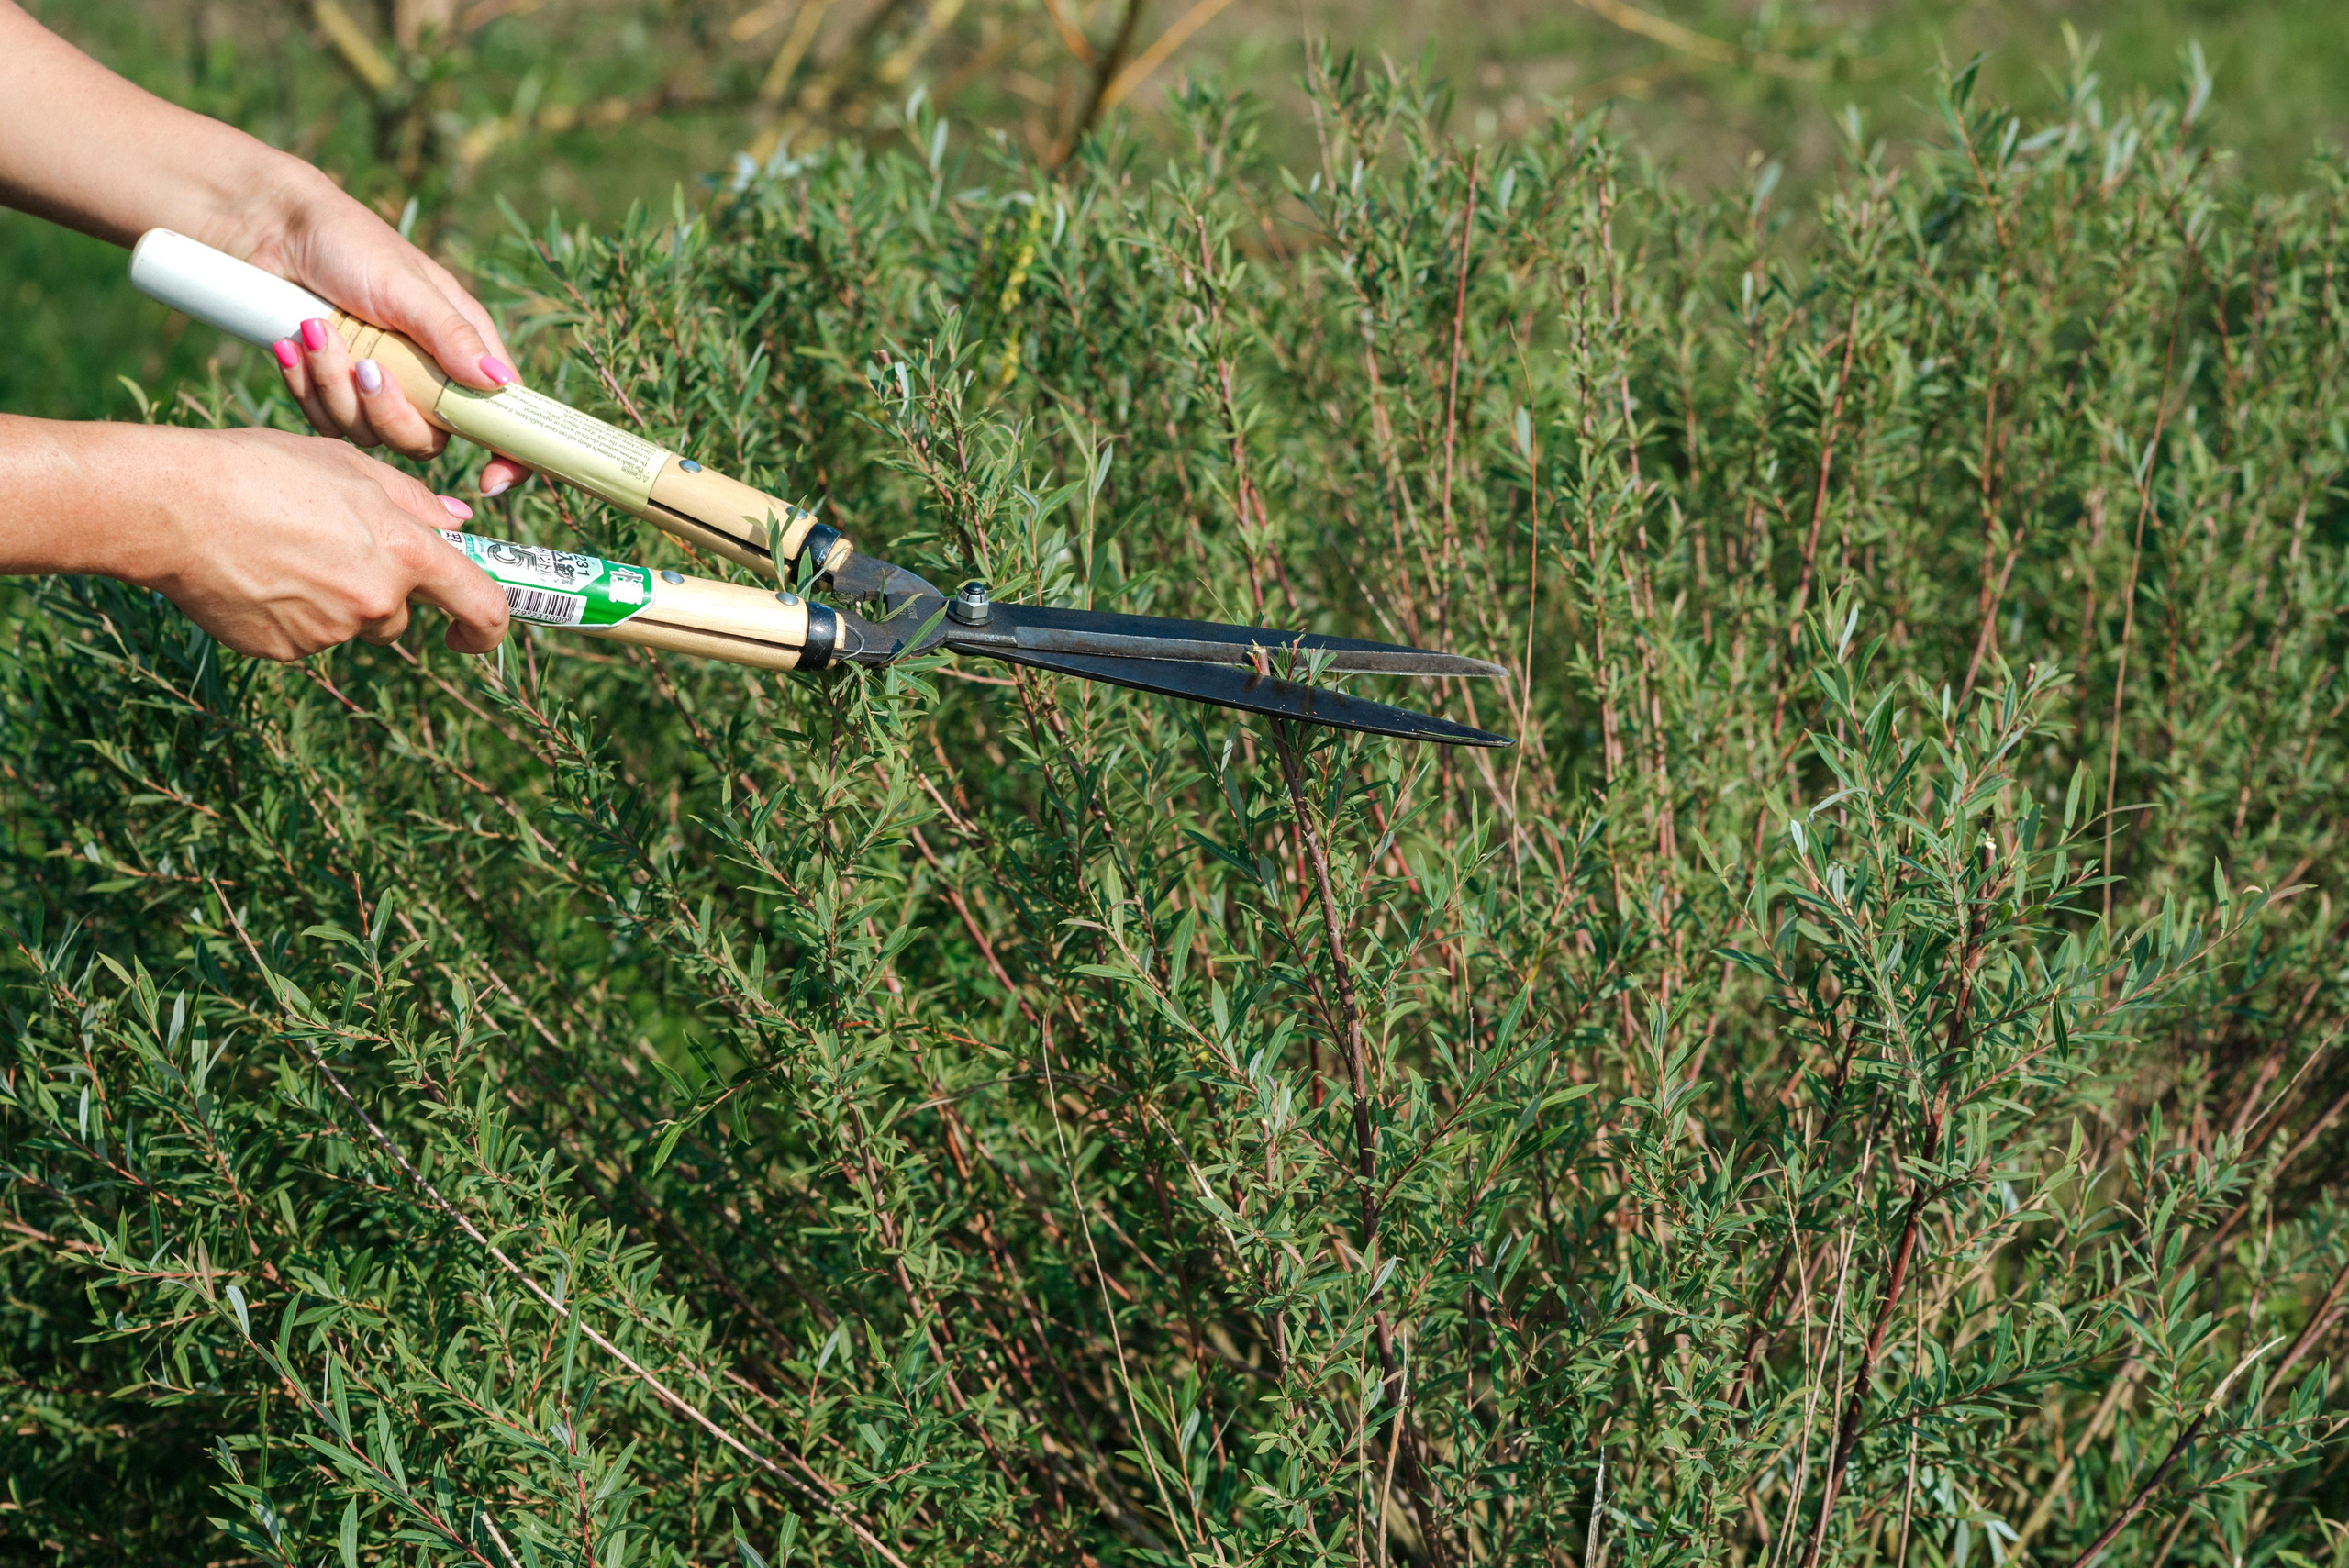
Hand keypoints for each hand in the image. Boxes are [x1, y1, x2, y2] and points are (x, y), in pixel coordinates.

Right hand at [126, 425, 511, 661]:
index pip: (481, 604)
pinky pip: (306, 637)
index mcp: (406, 552)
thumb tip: (460, 524)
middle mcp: (376, 600)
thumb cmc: (261, 470)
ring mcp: (330, 631)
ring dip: (333, 599)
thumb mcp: (350, 465)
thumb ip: (416, 502)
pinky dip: (291, 614)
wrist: (171, 505)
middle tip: (329, 548)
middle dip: (381, 591)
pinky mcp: (286, 650)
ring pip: (351, 624)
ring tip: (280, 550)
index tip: (476, 630)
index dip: (489, 625)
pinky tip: (255, 574)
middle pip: (400, 614)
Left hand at [245, 180, 531, 498]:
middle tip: (365, 367)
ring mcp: (377, 388)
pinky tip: (293, 344)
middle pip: (426, 439)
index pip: (500, 416)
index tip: (491, 480)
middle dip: (388, 411)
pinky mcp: (331, 391)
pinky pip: (325, 421)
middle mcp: (425, 377)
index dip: (506, 456)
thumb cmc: (351, 243)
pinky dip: (305, 386)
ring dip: (334, 387)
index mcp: (461, 349)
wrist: (271, 229)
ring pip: (368, 434)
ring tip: (315, 331)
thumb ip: (451, 336)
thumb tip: (500, 384)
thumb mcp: (406, 286)